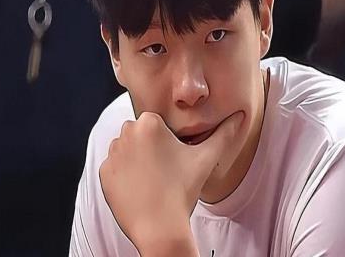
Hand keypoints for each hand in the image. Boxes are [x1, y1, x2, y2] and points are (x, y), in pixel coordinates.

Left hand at [100, 111, 244, 255]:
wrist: (160, 228)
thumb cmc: (182, 191)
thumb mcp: (206, 158)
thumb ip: (224, 134)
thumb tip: (240, 116)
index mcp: (149, 123)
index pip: (156, 124)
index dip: (166, 142)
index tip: (173, 159)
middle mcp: (126, 133)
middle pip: (140, 135)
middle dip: (150, 148)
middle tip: (165, 171)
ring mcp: (112, 154)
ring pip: (127, 150)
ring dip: (136, 160)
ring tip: (153, 180)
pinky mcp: (104, 173)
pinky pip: (115, 168)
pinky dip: (124, 176)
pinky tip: (140, 188)